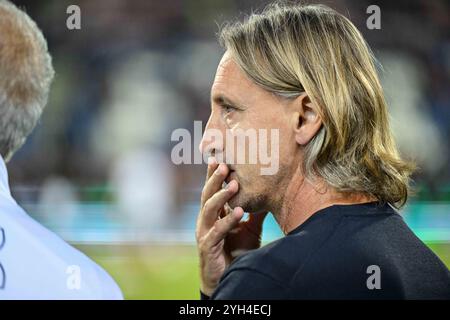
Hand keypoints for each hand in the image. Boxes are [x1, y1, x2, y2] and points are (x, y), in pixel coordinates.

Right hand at [195, 159, 267, 295]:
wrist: (229, 277)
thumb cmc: (237, 250)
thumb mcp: (250, 228)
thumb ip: (255, 212)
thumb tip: (269, 195)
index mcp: (214, 213)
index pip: (213, 189)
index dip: (214, 174)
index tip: (220, 156)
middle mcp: (206, 219)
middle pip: (207, 194)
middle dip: (214, 178)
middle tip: (224, 163)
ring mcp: (205, 232)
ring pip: (208, 209)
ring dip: (221, 195)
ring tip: (233, 184)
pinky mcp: (208, 246)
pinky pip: (217, 231)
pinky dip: (228, 220)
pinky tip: (239, 211)